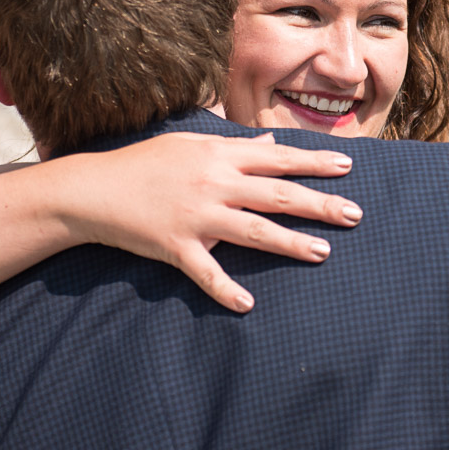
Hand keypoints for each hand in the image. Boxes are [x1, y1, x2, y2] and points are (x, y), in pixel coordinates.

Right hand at [73, 132, 361, 312]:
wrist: (94, 189)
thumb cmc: (143, 163)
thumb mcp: (189, 144)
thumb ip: (233, 146)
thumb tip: (270, 145)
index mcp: (218, 156)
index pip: (277, 158)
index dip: (313, 162)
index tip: (347, 166)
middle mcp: (213, 184)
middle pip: (277, 195)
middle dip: (319, 204)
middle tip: (355, 214)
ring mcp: (196, 217)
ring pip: (253, 232)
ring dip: (290, 243)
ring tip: (323, 252)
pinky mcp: (176, 246)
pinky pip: (206, 272)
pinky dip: (225, 290)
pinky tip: (247, 305)